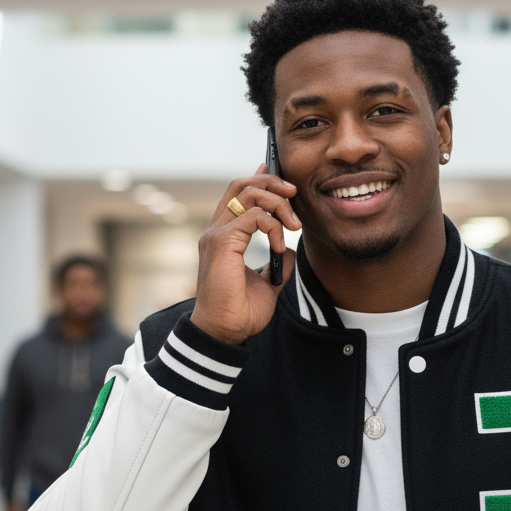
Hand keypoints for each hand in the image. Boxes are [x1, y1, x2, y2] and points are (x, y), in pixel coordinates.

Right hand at [190, 165, 300, 344]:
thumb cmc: (240, 312)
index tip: (280, 179)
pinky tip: (279, 245)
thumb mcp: (267, 283)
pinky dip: (273, 226)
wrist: (225, 331)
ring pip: (248, 194)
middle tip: (294, 194)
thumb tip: (290, 249)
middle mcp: (217, 231)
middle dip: (271, 183)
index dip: (259, 180)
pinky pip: (253, 217)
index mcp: (224, 237)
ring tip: (293, 225)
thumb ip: (277, 262)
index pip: (238, 195)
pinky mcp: (222, 242)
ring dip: (277, 203)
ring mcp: (217, 235)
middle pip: (241, 185)